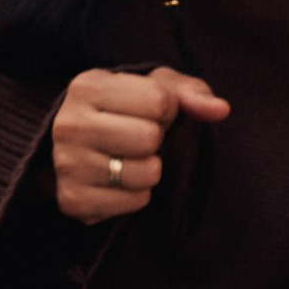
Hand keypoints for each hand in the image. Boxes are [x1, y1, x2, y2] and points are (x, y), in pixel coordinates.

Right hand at [50, 64, 230, 223]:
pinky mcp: (73, 199)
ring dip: (149, 170)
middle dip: (156, 141)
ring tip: (129, 160)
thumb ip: (189, 93)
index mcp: (88, 86)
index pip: (159, 101)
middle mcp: (70, 123)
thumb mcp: (152, 89)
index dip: (167, 110)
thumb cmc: (121, 112)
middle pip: (150, 137)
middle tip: (137, 140)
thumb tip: (220, 109)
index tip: (149, 114)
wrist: (74, 150)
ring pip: (146, 172)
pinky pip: (135, 201)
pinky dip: (136, 196)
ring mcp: (67, 163)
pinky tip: (118, 182)